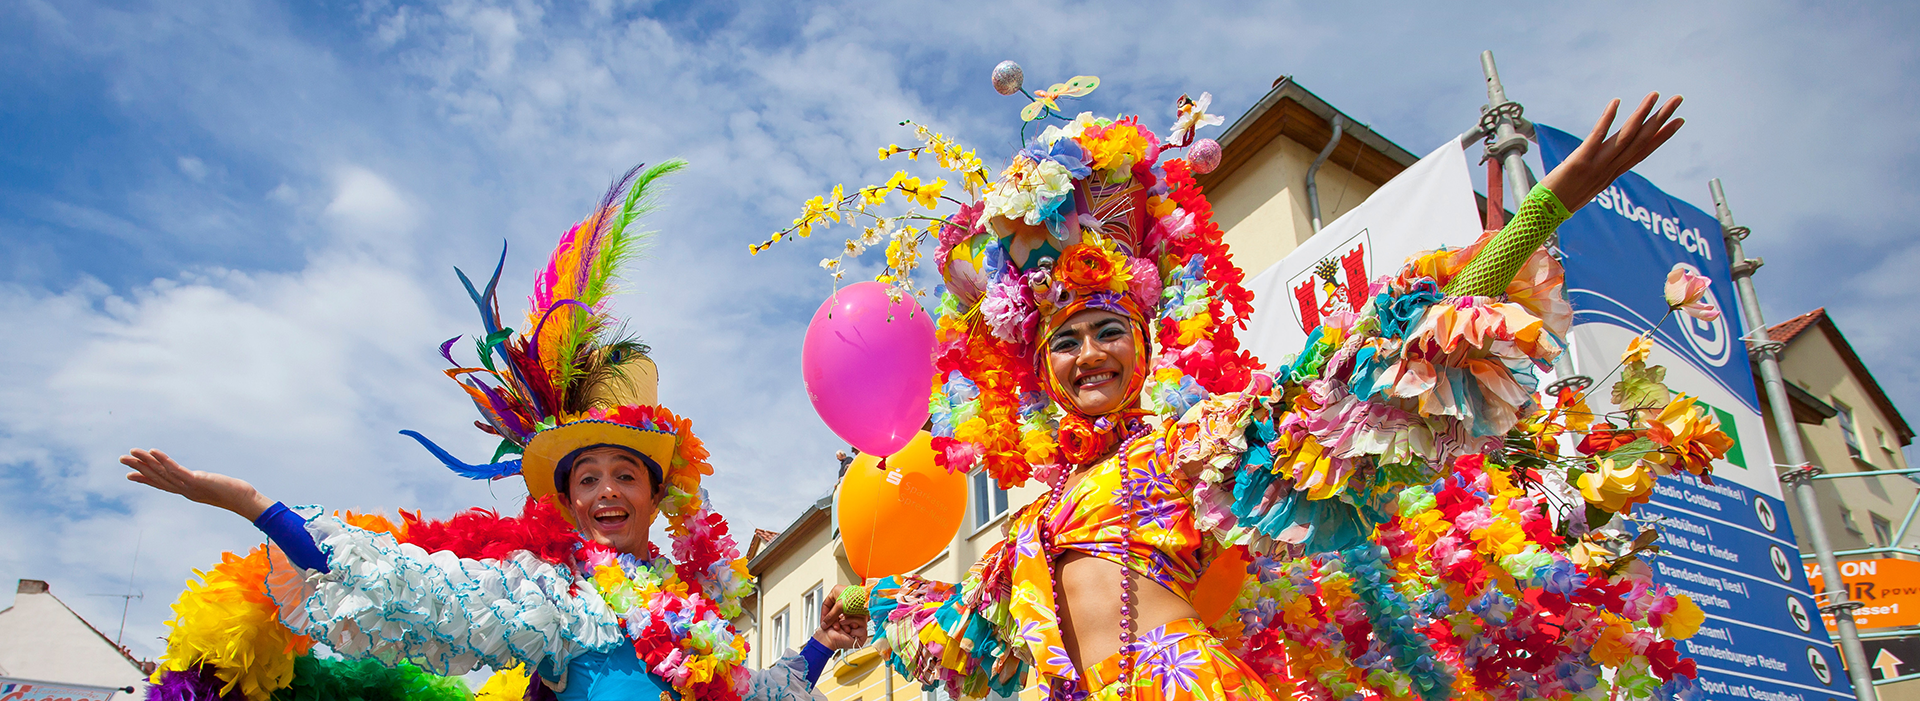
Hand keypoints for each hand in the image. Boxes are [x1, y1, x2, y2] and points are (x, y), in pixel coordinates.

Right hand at [122, 448, 272, 519]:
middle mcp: (183, 489)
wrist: (243, 500)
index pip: (161, 484)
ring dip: (146, 461)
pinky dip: (163, 460)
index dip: (144, 479)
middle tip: (122, 459)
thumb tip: (198, 479)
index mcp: (185, 490)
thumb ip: (201, 483)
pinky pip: (176, 469)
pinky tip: (153, 451)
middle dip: (139, 467)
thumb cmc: (232, 493)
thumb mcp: (211, 487)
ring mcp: (188, 485)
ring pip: (162, 472)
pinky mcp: (196, 480)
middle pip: (157, 477)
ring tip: (132, 452)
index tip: (129, 475)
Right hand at [811, 585, 869, 650]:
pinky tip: (846, 625)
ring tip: (839, 627)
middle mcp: (841, 596)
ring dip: (839, 621)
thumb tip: (824, 623)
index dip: (824, 615)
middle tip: (832, 627)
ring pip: (839, 614)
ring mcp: (848, 602)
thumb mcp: (841, 606)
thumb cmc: (857, 598)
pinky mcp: (854, 607)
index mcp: (836, 591)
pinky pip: (846, 616)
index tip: (824, 623)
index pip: (825, 605)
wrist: (871, 600)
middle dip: (832, 620)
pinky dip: (845, 621)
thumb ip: (831, 616)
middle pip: (833, 611)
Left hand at [1538, 92, 1684, 211]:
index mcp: (1612, 174)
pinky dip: (1607, 119)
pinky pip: (1596, 138)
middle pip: (1641, 141)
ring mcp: (1596, 166)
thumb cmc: (1561, 200)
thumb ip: (1599, 171)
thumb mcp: (1586, 186)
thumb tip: (1606, 162)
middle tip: (1677, 100)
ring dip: (1641, 114)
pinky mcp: (1579, 162)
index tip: (1679, 121)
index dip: (1662, 137)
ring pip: (1625, 138)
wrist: (1543, 215)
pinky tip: (1616, 102)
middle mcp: (1609, 169)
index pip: (1643, 152)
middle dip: (1661, 119)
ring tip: (1654, 95)